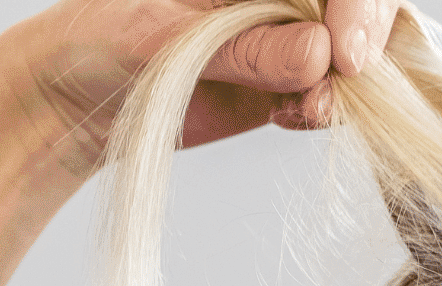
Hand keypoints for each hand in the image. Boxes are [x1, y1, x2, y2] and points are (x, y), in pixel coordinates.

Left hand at [6, 0, 401, 175]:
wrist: (75, 97)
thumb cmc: (101, 41)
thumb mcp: (167, 39)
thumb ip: (246, 49)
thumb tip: (322, 57)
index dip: (356, 4)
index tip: (347, 53)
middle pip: (358, 4)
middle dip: (365, 39)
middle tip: (346, 83)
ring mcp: (286, 33)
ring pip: (355, 50)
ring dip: (347, 86)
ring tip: (306, 113)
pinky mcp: (284, 80)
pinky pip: (331, 92)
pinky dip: (324, 111)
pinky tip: (290, 118)